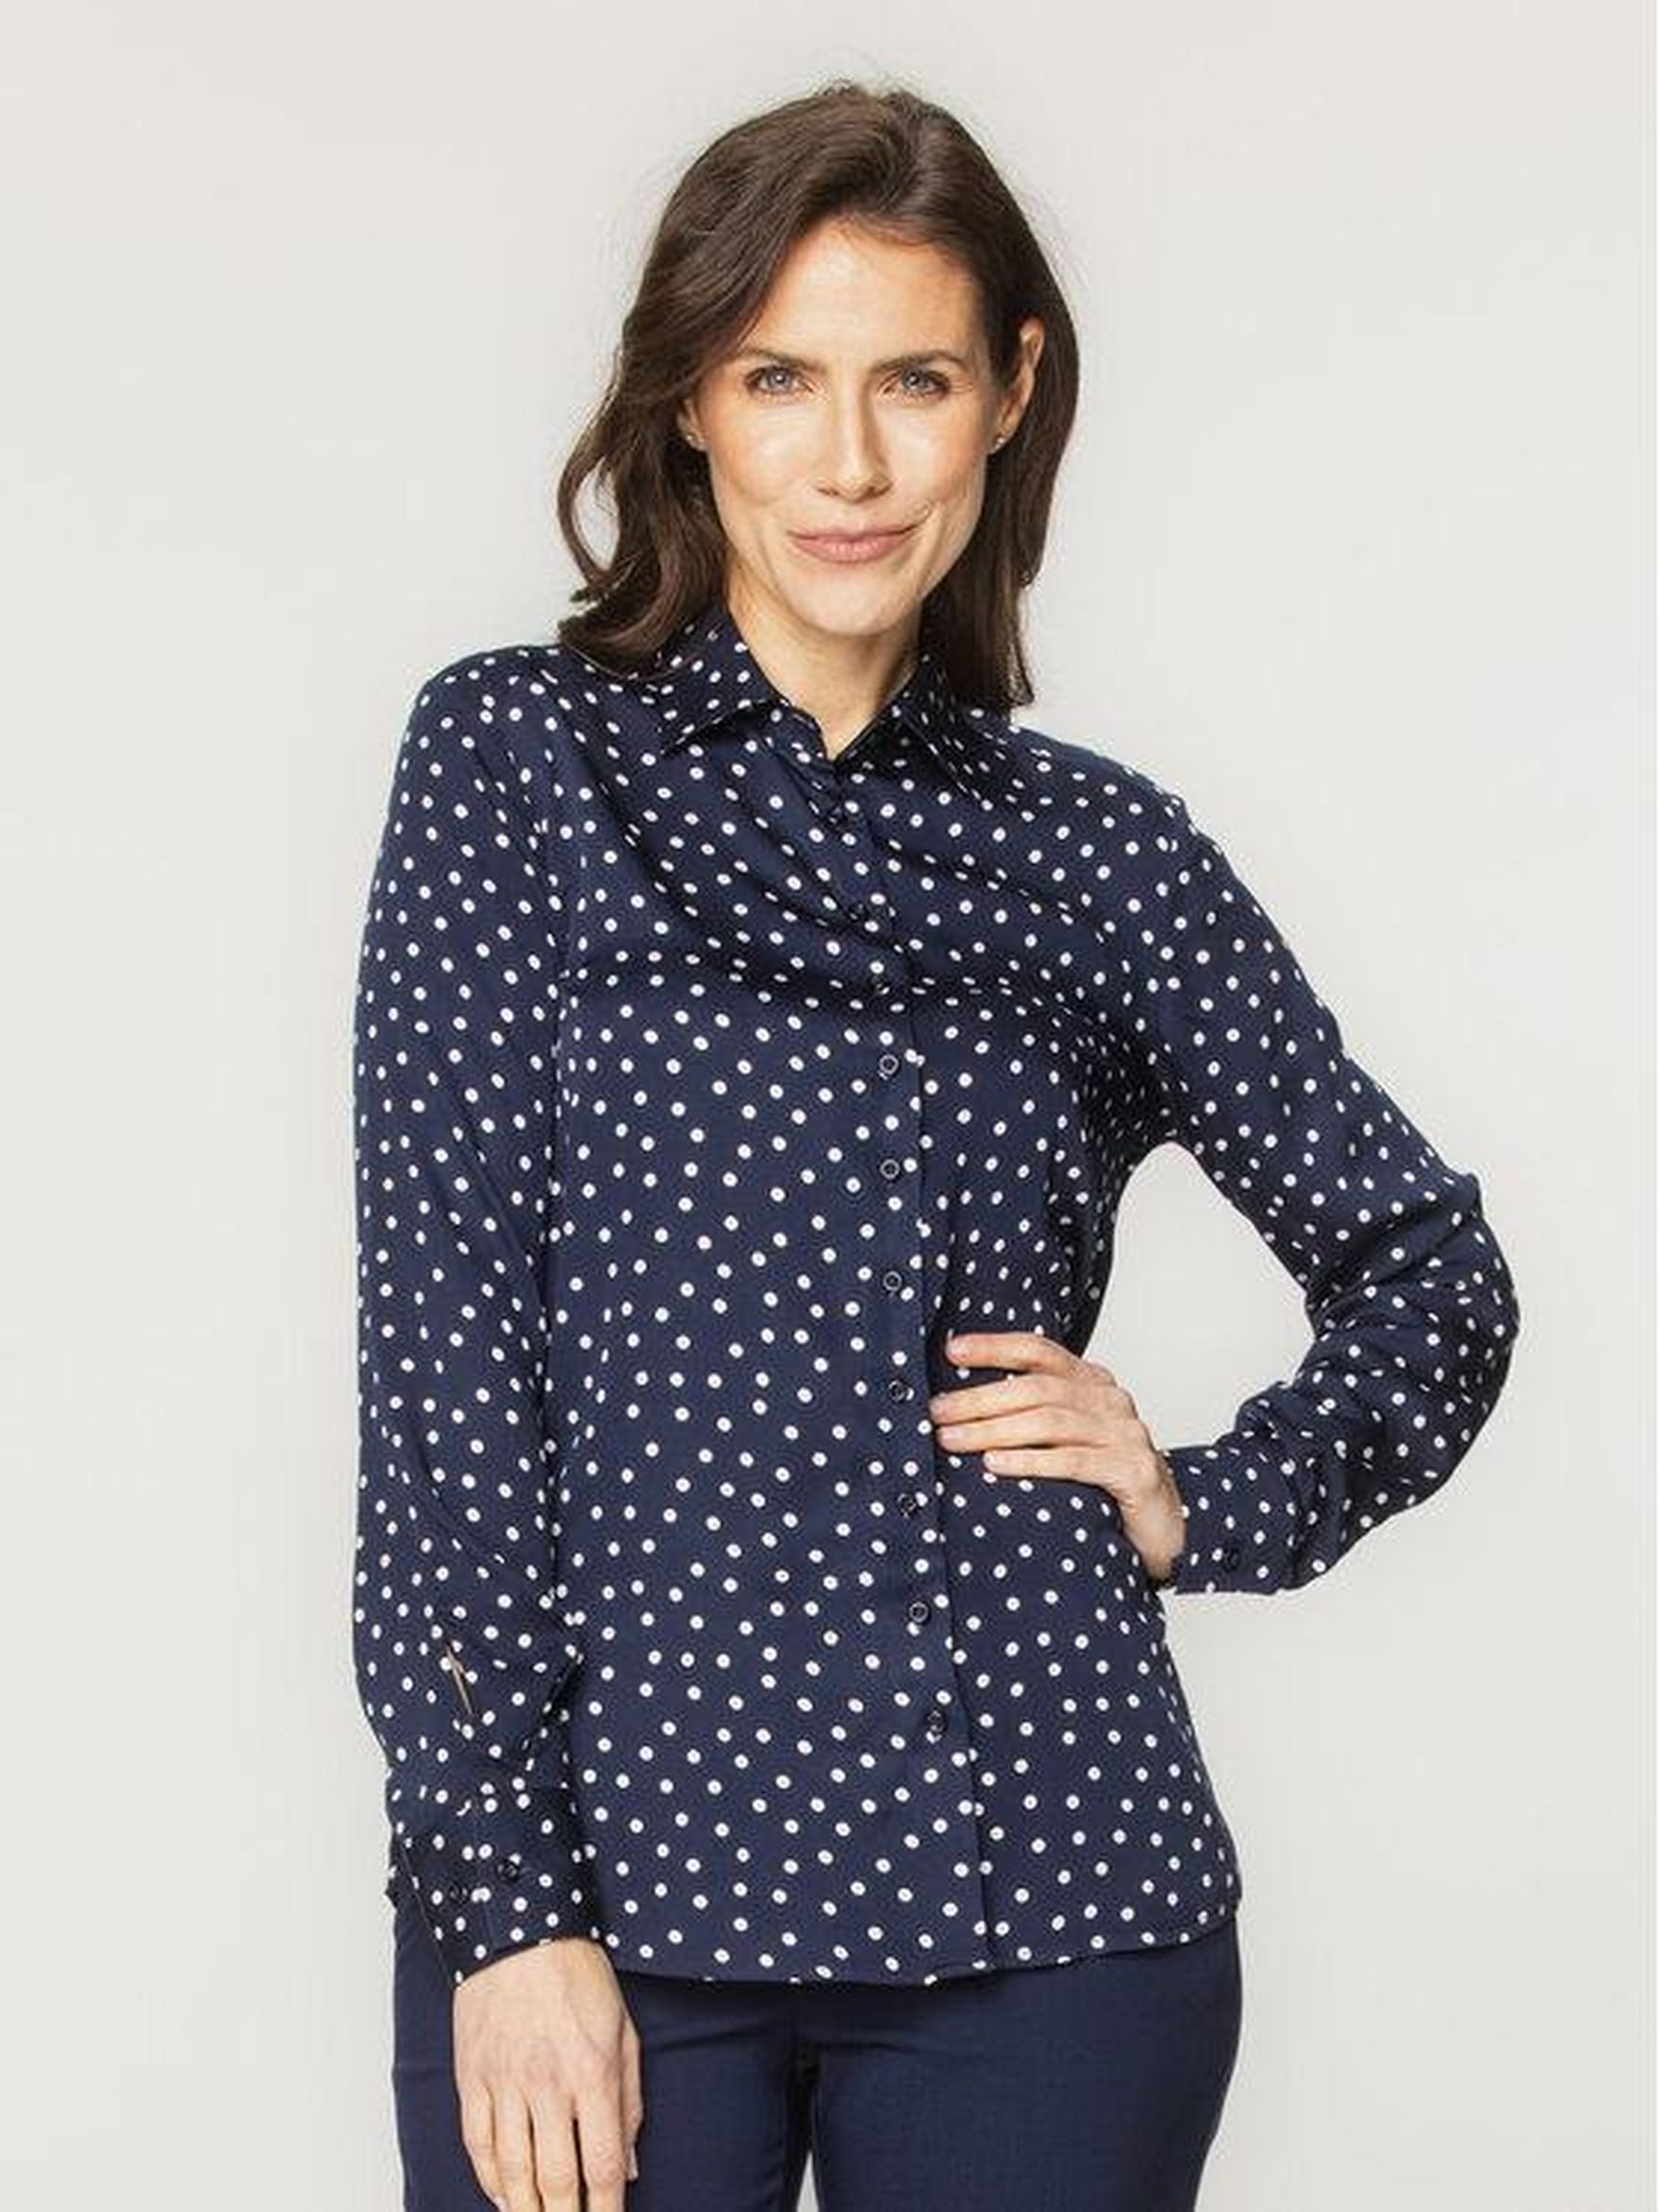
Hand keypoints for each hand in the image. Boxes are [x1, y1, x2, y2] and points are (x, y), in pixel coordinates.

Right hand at [453, 1935, 642, 2210]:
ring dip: (527, 2211)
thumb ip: (629, 2101)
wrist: (521, 1930)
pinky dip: (490, 2180)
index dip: (607, 2209)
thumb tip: (627, 2165)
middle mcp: (548, 2084)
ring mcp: (505, 2082)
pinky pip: (478, 2144)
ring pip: (513, 2172)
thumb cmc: (578, 1976)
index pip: (601, 2165)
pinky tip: (504, 2198)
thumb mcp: (623, 2031)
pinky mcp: (473, 2077)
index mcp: (592, 2072)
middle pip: (556, 2180)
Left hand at [928, 1330, 1186, 1587]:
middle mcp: (1111, 1400)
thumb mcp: (1070, 1437)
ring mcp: (1126, 1434)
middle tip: (938, 1412)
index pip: (1040, 1350)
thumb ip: (1033, 1413)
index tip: (952, 1352)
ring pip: (1050, 1421)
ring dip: (994, 1430)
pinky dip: (1029, 1461)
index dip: (995, 1346)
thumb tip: (960, 1406)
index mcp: (1093, 1382)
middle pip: (1037, 1388)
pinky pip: (1073, 1461)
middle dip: (980, 1398)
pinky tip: (995, 1465)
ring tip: (953, 1440)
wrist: (1167, 1526)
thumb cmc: (1106, 1480)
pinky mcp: (1133, 1470)